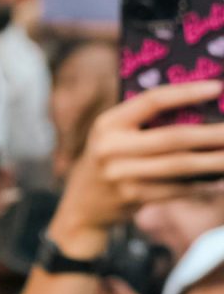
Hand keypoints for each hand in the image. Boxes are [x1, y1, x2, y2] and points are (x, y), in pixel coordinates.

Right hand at [62, 81, 223, 247]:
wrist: (82, 205)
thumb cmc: (110, 159)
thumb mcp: (114, 134)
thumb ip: (144, 121)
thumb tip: (201, 110)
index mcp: (108, 123)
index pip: (152, 101)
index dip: (186, 93)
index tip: (217, 88)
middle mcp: (110, 148)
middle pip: (173, 137)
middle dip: (212, 134)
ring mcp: (120, 175)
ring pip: (180, 165)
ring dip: (214, 161)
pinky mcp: (132, 197)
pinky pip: (177, 188)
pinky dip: (202, 184)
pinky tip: (219, 179)